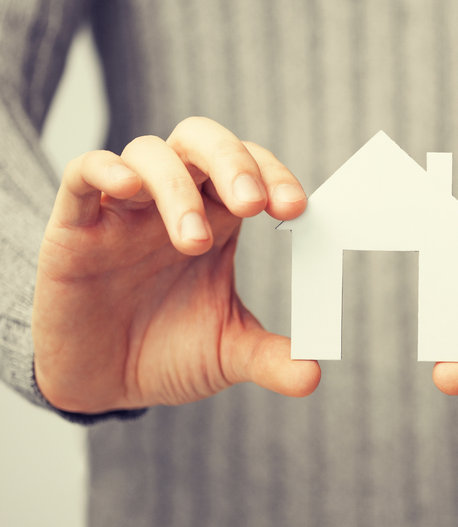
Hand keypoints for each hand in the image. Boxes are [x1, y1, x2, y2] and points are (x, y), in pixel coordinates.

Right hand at [33, 117, 320, 413]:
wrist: (100, 384)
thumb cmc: (166, 352)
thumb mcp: (225, 355)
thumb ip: (269, 358)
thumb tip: (314, 375)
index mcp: (217, 219)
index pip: (250, 170)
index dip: (274, 175)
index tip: (296, 208)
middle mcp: (173, 203)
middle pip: (204, 142)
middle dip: (233, 164)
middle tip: (254, 205)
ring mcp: (123, 211)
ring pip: (149, 153)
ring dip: (177, 188)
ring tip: (195, 242)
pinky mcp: (74, 227)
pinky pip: (82, 174)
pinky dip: (104, 170)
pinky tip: (126, 188)